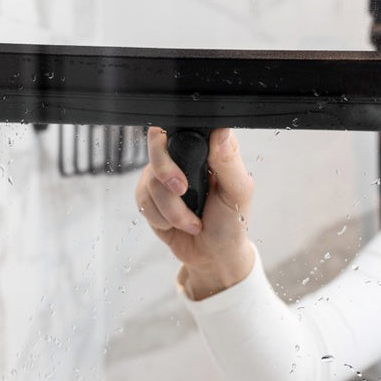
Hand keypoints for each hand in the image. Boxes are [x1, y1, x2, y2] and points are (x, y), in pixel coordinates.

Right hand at [135, 127, 255, 297]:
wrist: (212, 256)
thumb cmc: (231, 223)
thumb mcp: (237, 192)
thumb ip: (228, 161)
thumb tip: (220, 133)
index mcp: (210, 148)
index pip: (187, 124)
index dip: (181, 137)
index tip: (187, 158)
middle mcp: (185, 156)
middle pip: (157, 143)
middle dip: (166, 172)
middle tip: (182, 190)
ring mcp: (165, 174)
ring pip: (150, 178)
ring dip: (171, 208)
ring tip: (192, 221)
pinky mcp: (149, 195)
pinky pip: (142, 198)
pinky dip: (160, 217)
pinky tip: (175, 224)